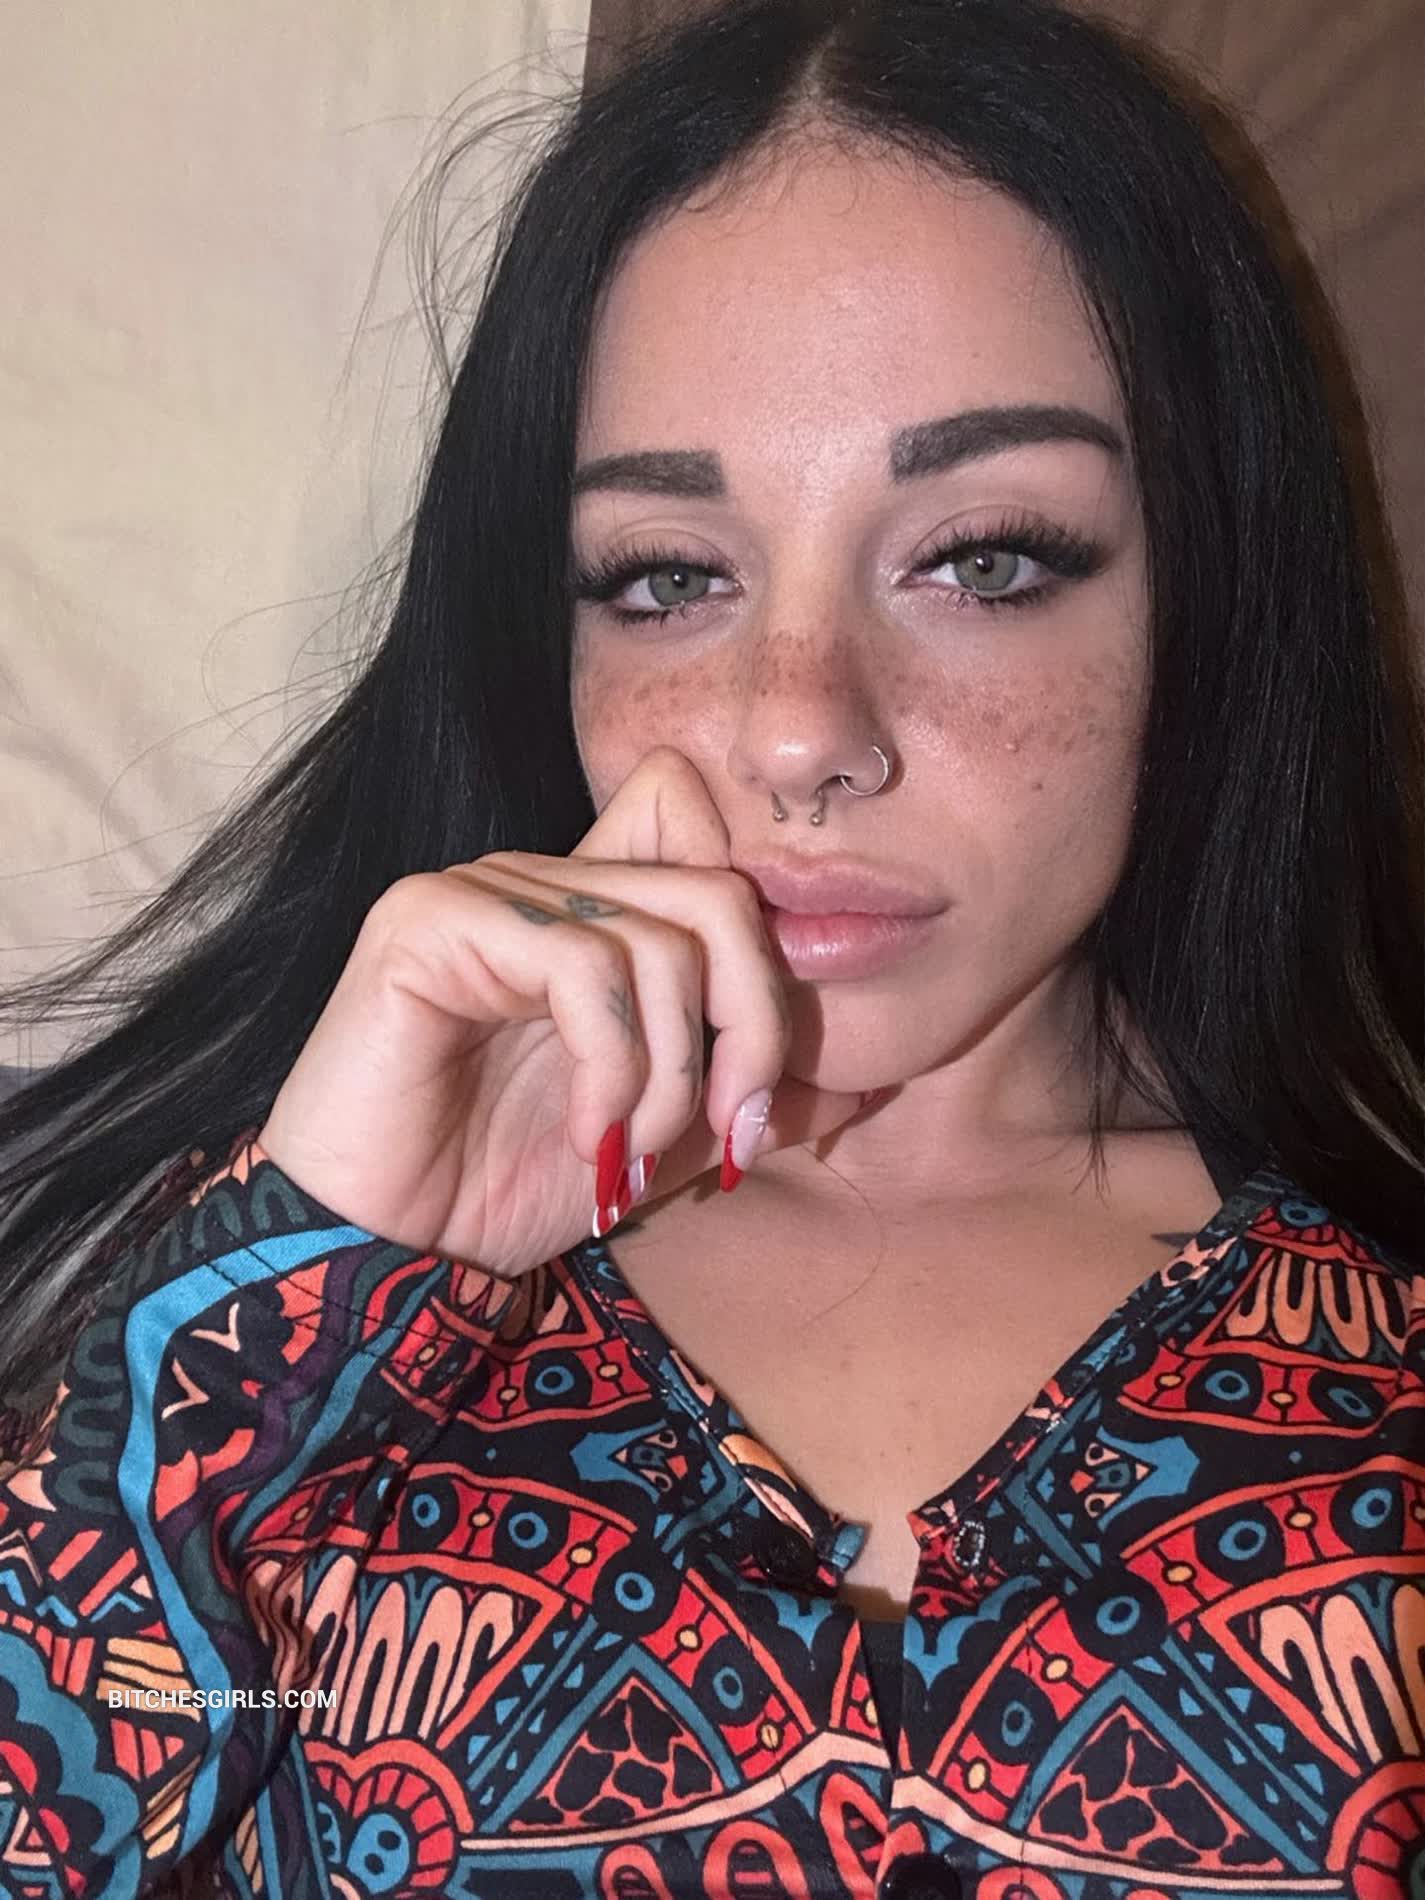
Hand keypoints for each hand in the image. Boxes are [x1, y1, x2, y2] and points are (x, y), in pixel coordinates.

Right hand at [256, 747, 867, 1276]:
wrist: (385, 1251)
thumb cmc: (504, 1187)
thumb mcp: (664, 1137)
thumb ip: (751, 1093)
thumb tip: (873, 1076)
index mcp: (591, 907)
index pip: (698, 819)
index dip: (758, 942)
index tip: (755, 1081)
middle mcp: (541, 878)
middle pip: (717, 887)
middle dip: (752, 1026)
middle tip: (728, 1131)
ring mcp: (480, 890)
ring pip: (659, 937)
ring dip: (670, 1073)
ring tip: (627, 1151)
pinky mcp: (428, 923)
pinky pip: (580, 963)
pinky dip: (610, 1067)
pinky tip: (587, 1134)